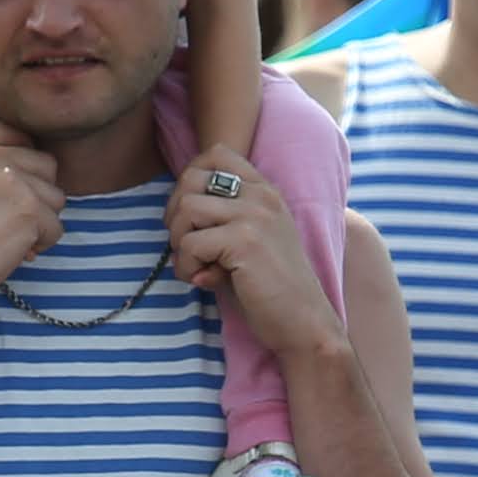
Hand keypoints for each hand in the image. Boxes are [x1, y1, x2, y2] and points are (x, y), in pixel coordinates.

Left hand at [166, 150, 340, 363]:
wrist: (304, 323)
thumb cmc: (270, 289)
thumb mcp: (249, 241)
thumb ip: (219, 220)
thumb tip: (173, 216)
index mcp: (265, 191)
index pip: (215, 153)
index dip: (189, 181)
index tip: (192, 219)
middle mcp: (261, 196)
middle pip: (191, 178)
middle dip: (175, 215)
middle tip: (186, 247)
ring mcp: (255, 216)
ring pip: (186, 208)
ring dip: (178, 243)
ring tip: (195, 267)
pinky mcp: (244, 242)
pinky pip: (189, 244)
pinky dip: (185, 267)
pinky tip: (203, 282)